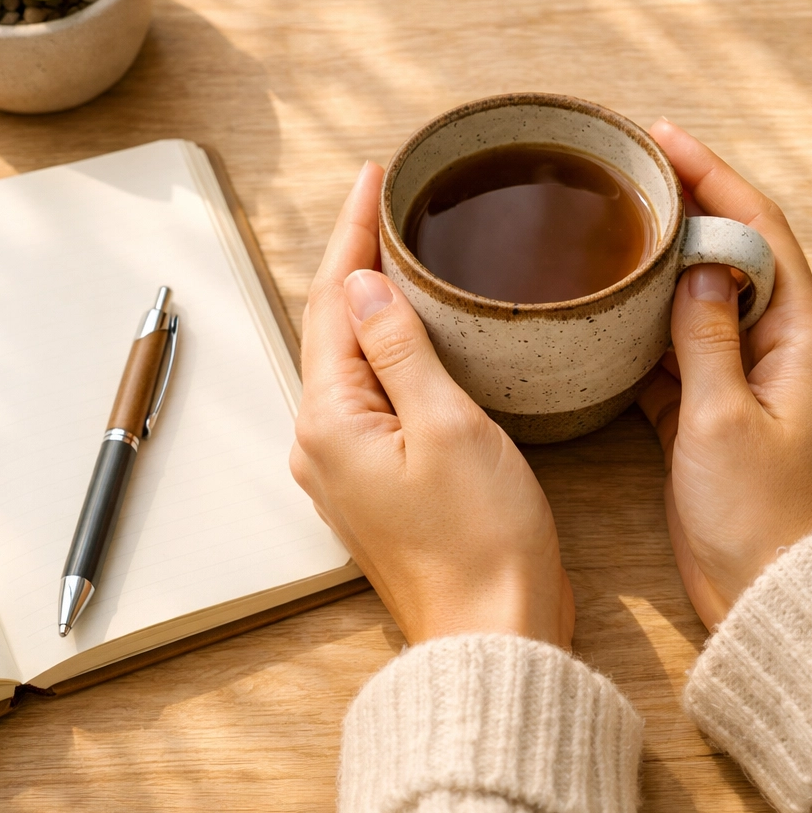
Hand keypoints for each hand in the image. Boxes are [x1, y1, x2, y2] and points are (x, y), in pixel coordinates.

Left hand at [290, 162, 573, 647]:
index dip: (353, 233)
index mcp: (330, 419)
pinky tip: (405, 328)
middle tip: (386, 201)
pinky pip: (366, 393)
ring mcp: (341, 463)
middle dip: (354, 259)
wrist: (490, 634)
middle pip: (330, 325)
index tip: (373, 178)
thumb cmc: (481, 542)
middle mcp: (320, 439)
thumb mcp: (448, 427)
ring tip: (393, 247)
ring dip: (366, 301)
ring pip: (347, 358)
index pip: (332, 301)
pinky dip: (382, 349)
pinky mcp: (369, 478)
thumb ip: (400, 349)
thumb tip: (363, 285)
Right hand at [639, 120, 811, 629]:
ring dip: (661, 265)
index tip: (665, 140)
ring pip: (700, 299)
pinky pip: (680, 347)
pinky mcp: (714, 407)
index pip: (758, 231)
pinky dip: (647, 325)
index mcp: (799, 337)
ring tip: (610, 230)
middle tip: (627, 176)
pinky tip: (609, 310)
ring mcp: (746, 376)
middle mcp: (780, 346)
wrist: (766, 591)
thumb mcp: (723, 419)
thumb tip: (694, 268)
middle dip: (686, 209)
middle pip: (731, 254)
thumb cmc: (758, 514)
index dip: (714, 178)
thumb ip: (706, 337)